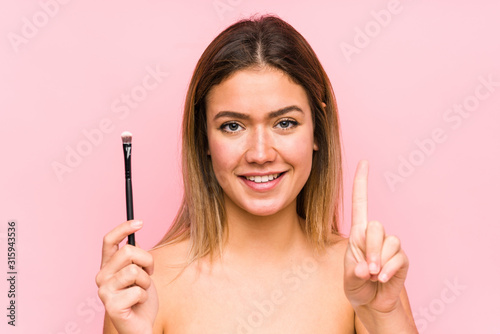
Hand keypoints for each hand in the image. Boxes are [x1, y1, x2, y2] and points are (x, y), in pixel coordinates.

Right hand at [96, 220, 158, 332]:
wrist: (142, 326)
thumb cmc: (141, 300)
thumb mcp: (141, 273)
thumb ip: (135, 258)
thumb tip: (133, 238)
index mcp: (108, 266)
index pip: (109, 240)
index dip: (123, 228)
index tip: (139, 222)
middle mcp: (101, 276)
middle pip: (128, 251)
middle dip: (147, 261)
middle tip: (149, 274)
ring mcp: (104, 291)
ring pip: (135, 271)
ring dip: (146, 282)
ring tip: (142, 292)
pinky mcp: (111, 306)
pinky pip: (138, 290)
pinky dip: (144, 297)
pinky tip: (138, 304)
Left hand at [344, 160, 408, 313]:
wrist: (371, 302)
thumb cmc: (356, 286)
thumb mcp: (348, 279)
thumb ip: (353, 273)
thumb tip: (366, 267)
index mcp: (358, 233)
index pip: (360, 203)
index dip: (361, 183)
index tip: (364, 162)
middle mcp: (375, 236)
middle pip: (376, 227)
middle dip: (370, 249)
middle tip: (366, 269)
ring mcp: (390, 247)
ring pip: (389, 242)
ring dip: (379, 261)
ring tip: (373, 276)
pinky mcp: (401, 259)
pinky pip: (398, 258)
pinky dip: (388, 269)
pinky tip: (382, 278)